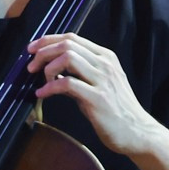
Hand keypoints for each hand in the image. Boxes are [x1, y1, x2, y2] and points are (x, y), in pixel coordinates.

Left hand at [27, 33, 160, 155]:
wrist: (137, 132)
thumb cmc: (116, 110)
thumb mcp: (99, 85)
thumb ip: (79, 75)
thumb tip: (52, 71)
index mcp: (105, 57)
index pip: (72, 38)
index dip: (48, 40)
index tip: (32, 49)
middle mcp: (105, 64)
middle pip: (67, 45)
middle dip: (43, 52)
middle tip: (31, 66)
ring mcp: (103, 80)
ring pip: (68, 58)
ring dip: (47, 68)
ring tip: (40, 80)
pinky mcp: (98, 98)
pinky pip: (67, 84)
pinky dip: (50, 88)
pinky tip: (42, 94)